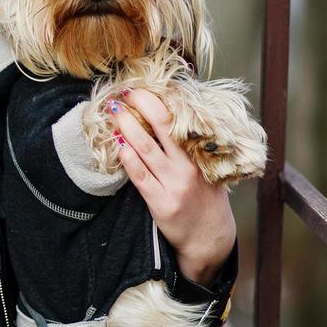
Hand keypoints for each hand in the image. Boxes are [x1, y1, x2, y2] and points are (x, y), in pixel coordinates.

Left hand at [109, 88, 235, 284]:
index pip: (179, 119)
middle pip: (162, 126)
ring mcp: (174, 184)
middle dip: (140, 105)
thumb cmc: (207, 197)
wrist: (210, 238)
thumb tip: (173, 113)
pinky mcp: (160, 202)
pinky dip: (127, 157)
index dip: (158, 100)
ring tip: (114, 111)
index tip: (142, 88)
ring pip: (146, 148)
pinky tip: (117, 144)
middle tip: (124, 92)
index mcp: (202, 153)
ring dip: (127, 126)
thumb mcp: (211, 167)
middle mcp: (189, 167)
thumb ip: (195, 144)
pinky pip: (139, 175)